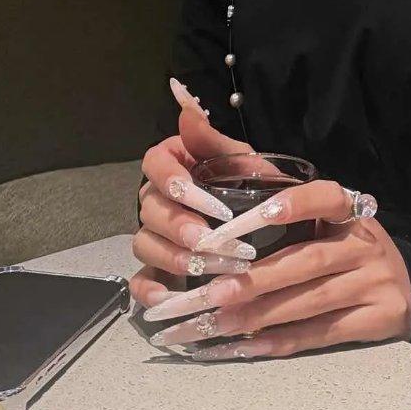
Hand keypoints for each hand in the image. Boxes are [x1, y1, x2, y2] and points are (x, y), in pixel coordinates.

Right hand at [129, 80, 259, 309]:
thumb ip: (213, 139)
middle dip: (180, 226)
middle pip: (150, 209)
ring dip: (176, 258)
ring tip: (211, 268)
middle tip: (211, 241)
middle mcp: (157, 198)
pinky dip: (151, 292)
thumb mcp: (241, 160)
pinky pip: (141, 281)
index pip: (154, 164)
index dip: (174, 182)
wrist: (269, 223)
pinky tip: (171, 300)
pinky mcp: (156, 269)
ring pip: (145, 244)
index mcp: (174, 164)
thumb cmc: (251, 185)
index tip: (205, 199)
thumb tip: (186, 109)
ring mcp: (154, 235)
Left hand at [137, 178, 410, 359]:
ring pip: (311, 302)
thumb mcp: (315, 206)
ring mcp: (372, 282)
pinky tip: (246, 346)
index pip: (324, 197)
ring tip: (216, 322)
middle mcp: (363, 242)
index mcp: (347, 207)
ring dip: (260, 314)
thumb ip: (256, 172)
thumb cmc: (342, 239)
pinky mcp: (375, 320)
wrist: (408, 286)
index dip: (292, 204)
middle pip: (309, 260)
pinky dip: (282, 342)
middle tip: (211, 289)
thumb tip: (192, 121)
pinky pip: (322, 333)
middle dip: (257, 279)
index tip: (254, 215)